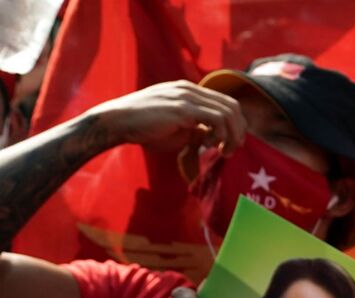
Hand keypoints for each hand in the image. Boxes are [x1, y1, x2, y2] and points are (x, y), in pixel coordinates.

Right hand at [84, 81, 244, 154]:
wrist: (116, 122)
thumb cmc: (143, 128)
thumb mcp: (176, 127)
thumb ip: (196, 128)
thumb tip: (214, 137)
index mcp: (189, 91)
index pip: (226, 102)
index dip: (236, 124)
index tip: (231, 143)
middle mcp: (190, 89)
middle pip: (232, 106)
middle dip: (239, 131)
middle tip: (232, 149)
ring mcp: (186, 96)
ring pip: (229, 112)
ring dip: (233, 135)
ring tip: (223, 151)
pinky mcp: (182, 108)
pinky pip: (217, 119)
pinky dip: (222, 134)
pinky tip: (211, 146)